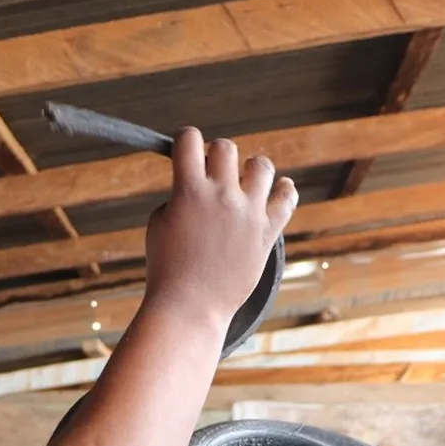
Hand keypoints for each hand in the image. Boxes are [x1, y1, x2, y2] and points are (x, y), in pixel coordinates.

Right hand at [143, 128, 297, 328]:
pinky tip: (279, 190)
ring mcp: (247, 213)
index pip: (189, 138)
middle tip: (214, 176)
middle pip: (225, 147)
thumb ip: (176, 196)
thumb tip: (195, 183)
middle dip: (217, 156)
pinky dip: (284, 191)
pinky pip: (287, 199)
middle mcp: (221, 196)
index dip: (186, 140)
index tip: (187, 152)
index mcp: (188, 191)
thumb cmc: (167, 269)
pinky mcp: (267, 233)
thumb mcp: (157, 225)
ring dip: (251, 170)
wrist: (190, 307)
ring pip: (261, 165)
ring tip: (244, 185)